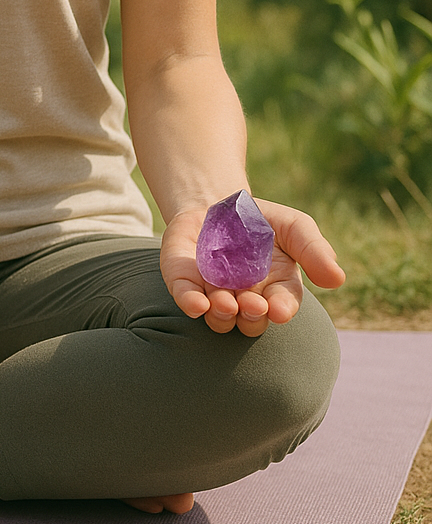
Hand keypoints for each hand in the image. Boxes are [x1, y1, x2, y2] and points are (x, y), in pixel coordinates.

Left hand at [160, 198, 345, 336]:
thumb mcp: (293, 226)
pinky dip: (190, 303)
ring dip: (222, 314)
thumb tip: (337, 278)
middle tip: (251, 304)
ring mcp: (214, 292)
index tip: (279, 309)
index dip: (282, 309)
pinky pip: (186, 299)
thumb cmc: (261, 219)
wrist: (216, 202)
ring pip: (220, 318)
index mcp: (276, 287)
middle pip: (252, 320)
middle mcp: (246, 297)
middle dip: (253, 316)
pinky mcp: (186, 282)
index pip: (283, 305)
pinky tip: (195, 303)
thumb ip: (313, 249)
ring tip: (224, 301)